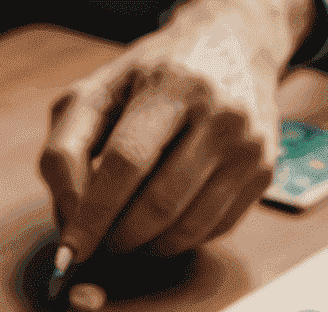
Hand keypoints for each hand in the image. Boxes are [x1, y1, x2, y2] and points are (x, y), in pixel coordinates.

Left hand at [40, 0, 310, 260]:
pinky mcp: (263, 172)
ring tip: (128, 232)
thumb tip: (69, 223)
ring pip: (186, 229)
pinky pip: (212, 231)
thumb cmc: (150, 78)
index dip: (94, 214)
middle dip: (119, 237)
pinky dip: (179, 239)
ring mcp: (249, 145)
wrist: (233, 44)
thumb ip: (64, 153)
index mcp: (172, 84)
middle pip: (158, 205)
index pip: (126, 162)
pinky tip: (165, 219)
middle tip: (101, 240)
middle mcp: (220, 112)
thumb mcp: (95, 95)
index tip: (72, 250)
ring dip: (147, 246)